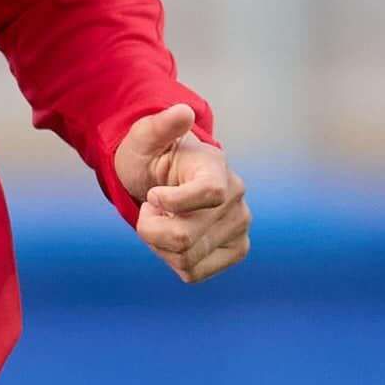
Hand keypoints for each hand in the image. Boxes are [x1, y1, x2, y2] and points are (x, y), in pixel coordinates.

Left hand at [117, 106, 249, 285]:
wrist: (164, 180)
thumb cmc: (151, 157)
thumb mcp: (143, 139)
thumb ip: (158, 126)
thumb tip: (182, 112)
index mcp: (216, 166)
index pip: (209, 194)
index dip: (172, 203)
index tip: (152, 195)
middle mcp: (237, 197)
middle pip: (185, 236)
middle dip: (151, 228)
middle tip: (149, 209)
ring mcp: (241, 226)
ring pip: (186, 258)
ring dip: (159, 245)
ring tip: (163, 221)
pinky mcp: (236, 250)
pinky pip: (194, 273)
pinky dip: (172, 260)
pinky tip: (173, 239)